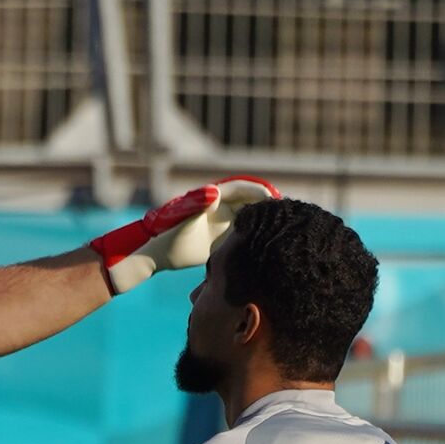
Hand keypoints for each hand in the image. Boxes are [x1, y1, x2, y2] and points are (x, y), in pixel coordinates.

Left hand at [89, 176, 279, 294]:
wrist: (157, 254)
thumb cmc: (167, 232)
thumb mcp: (183, 217)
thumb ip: (198, 203)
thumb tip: (215, 192)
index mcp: (212, 198)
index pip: (242, 189)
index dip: (259, 191)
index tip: (275, 196)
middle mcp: (220, 209)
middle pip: (251, 203)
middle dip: (268, 206)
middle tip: (287, 212)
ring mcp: (222, 224)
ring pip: (251, 219)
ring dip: (266, 222)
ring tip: (285, 228)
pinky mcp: (223, 240)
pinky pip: (245, 235)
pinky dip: (258, 237)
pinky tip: (272, 245)